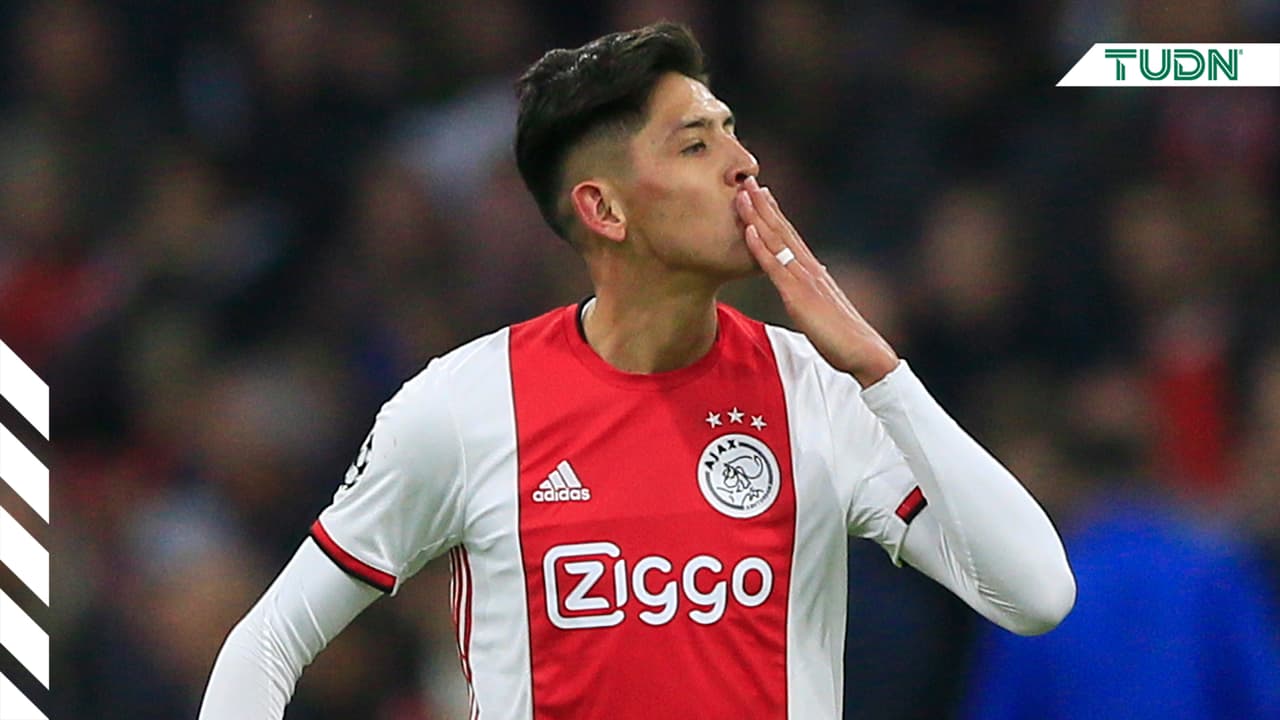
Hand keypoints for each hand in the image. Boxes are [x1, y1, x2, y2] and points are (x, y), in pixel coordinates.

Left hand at [737, 176, 898, 387]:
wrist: (863, 352)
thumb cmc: (844, 336)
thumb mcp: (823, 308)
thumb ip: (813, 293)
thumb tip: (808, 285)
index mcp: (814, 271)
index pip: (791, 235)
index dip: (774, 213)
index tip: (761, 192)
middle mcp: (809, 268)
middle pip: (782, 229)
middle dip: (763, 204)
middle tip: (745, 179)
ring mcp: (804, 279)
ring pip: (776, 241)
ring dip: (758, 216)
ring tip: (742, 193)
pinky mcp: (798, 295)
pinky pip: (776, 267)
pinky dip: (761, 247)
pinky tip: (749, 230)